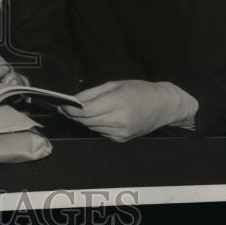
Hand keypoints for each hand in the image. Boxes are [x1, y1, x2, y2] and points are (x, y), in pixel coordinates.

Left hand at [59, 79, 197, 142]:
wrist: (163, 106)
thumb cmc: (140, 90)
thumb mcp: (114, 84)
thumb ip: (92, 93)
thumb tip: (73, 100)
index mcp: (118, 103)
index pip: (87, 110)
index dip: (71, 109)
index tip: (62, 105)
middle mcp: (119, 120)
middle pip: (87, 120)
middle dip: (74, 115)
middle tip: (65, 107)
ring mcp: (121, 132)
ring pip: (92, 128)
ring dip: (83, 120)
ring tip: (78, 111)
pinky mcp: (122, 139)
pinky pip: (101, 132)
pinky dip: (95, 125)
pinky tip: (97, 117)